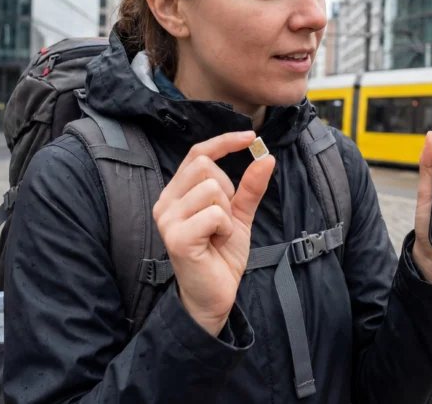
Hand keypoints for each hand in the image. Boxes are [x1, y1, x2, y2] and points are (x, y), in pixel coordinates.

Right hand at [152, 131, 275, 335]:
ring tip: (218, 234)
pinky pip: (214, 214)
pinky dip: (226, 228)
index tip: (250, 137)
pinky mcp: (176, 237)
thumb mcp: (239, 215)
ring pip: (212, 188)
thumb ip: (250, 187)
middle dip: (227, 190)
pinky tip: (217, 243)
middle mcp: (166, 202)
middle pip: (205, 166)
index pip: (197, 153)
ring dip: (226, 213)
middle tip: (224, 220)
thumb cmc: (221, 255)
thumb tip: (266, 156)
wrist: (215, 296)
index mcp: (177, 193)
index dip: (224, 141)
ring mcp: (167, 219)